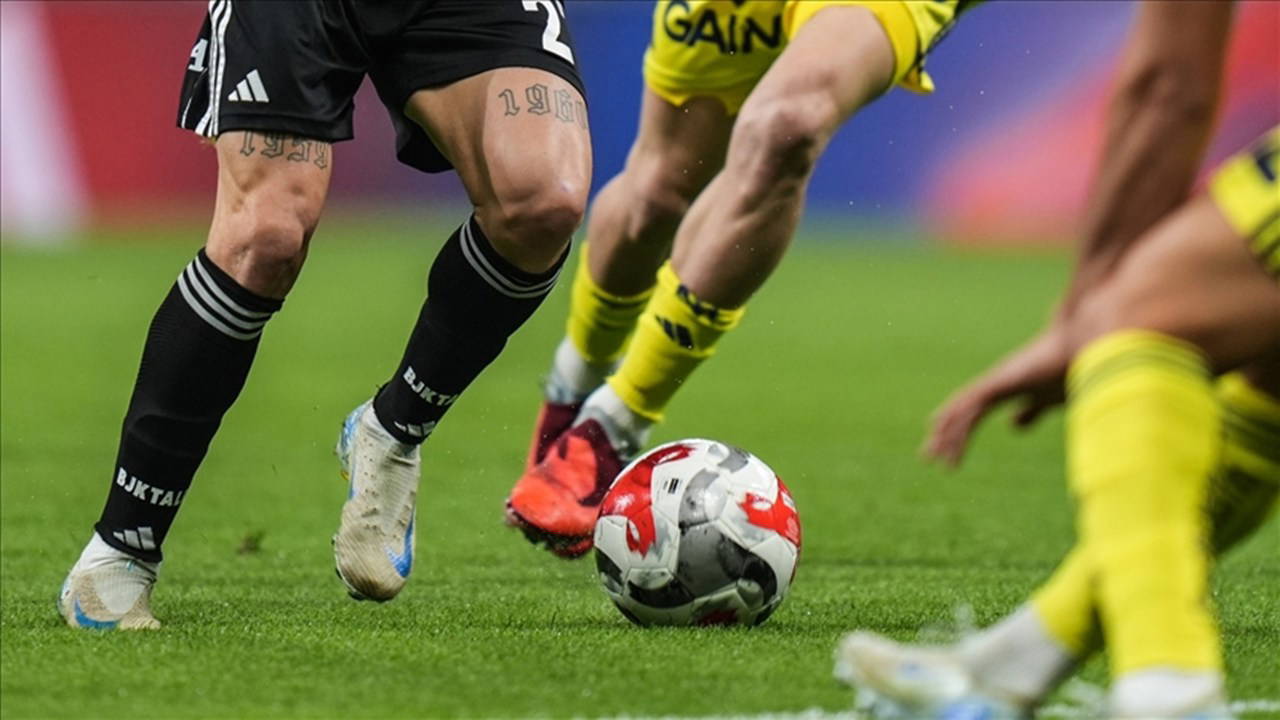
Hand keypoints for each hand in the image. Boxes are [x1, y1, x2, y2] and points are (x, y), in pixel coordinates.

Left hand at [923, 325, 1070, 467]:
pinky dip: (959, 420)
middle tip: (928, 457)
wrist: (1086, 348)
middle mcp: (995, 384)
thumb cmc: (1069, 371)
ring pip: (963, 409)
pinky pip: (974, 403)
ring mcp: (996, 380)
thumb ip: (1030, 411)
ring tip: (934, 456)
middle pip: (962, 411)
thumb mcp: (1046, 401)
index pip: (973, 412)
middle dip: (945, 435)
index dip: (957, 430)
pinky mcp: (1002, 381)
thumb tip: (1012, 426)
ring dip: (948, 433)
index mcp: (1005, 389)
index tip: (943, 449)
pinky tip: (944, 431)